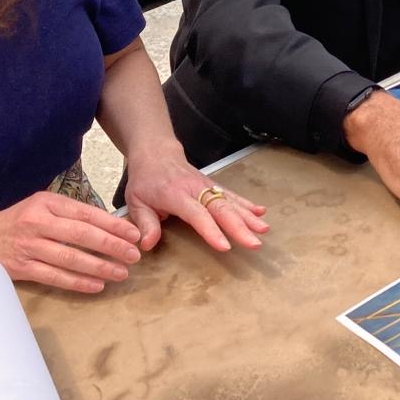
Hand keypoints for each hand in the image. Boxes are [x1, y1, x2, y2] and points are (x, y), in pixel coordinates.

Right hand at [0, 192, 142, 293]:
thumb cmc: (16, 223)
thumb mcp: (40, 207)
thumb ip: (68, 214)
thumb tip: (108, 225)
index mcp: (46, 203)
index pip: (86, 213)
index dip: (113, 224)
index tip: (133, 234)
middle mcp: (37, 222)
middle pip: (82, 235)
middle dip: (112, 246)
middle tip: (133, 255)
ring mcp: (28, 245)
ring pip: (70, 258)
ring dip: (99, 267)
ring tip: (121, 273)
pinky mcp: (21, 267)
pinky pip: (55, 277)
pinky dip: (78, 282)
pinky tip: (97, 285)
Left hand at [124, 142, 268, 253]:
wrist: (156, 153)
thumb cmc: (145, 181)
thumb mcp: (136, 202)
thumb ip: (144, 223)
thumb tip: (147, 245)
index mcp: (175, 194)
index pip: (197, 214)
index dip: (211, 230)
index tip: (225, 247)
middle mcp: (196, 189)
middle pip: (221, 208)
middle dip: (240, 227)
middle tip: (255, 243)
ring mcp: (207, 186)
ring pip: (231, 201)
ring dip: (248, 216)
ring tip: (264, 230)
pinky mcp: (214, 185)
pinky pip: (232, 195)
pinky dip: (247, 204)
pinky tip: (261, 213)